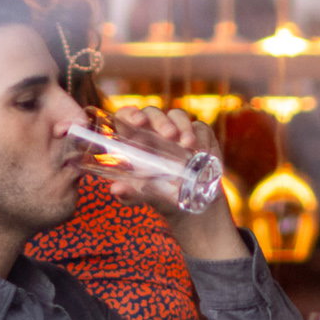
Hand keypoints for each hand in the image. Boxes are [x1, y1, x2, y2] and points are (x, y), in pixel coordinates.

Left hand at [99, 107, 245, 261]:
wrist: (190, 205)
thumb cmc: (159, 196)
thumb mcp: (143, 196)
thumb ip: (129, 193)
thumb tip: (116, 189)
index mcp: (134, 140)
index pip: (126, 116)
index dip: (130, 114)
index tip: (138, 122)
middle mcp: (154, 132)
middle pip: (152, 113)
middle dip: (161, 121)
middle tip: (169, 135)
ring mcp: (177, 131)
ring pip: (177, 116)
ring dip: (183, 126)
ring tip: (188, 145)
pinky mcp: (199, 135)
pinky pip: (200, 128)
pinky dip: (202, 138)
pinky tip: (203, 152)